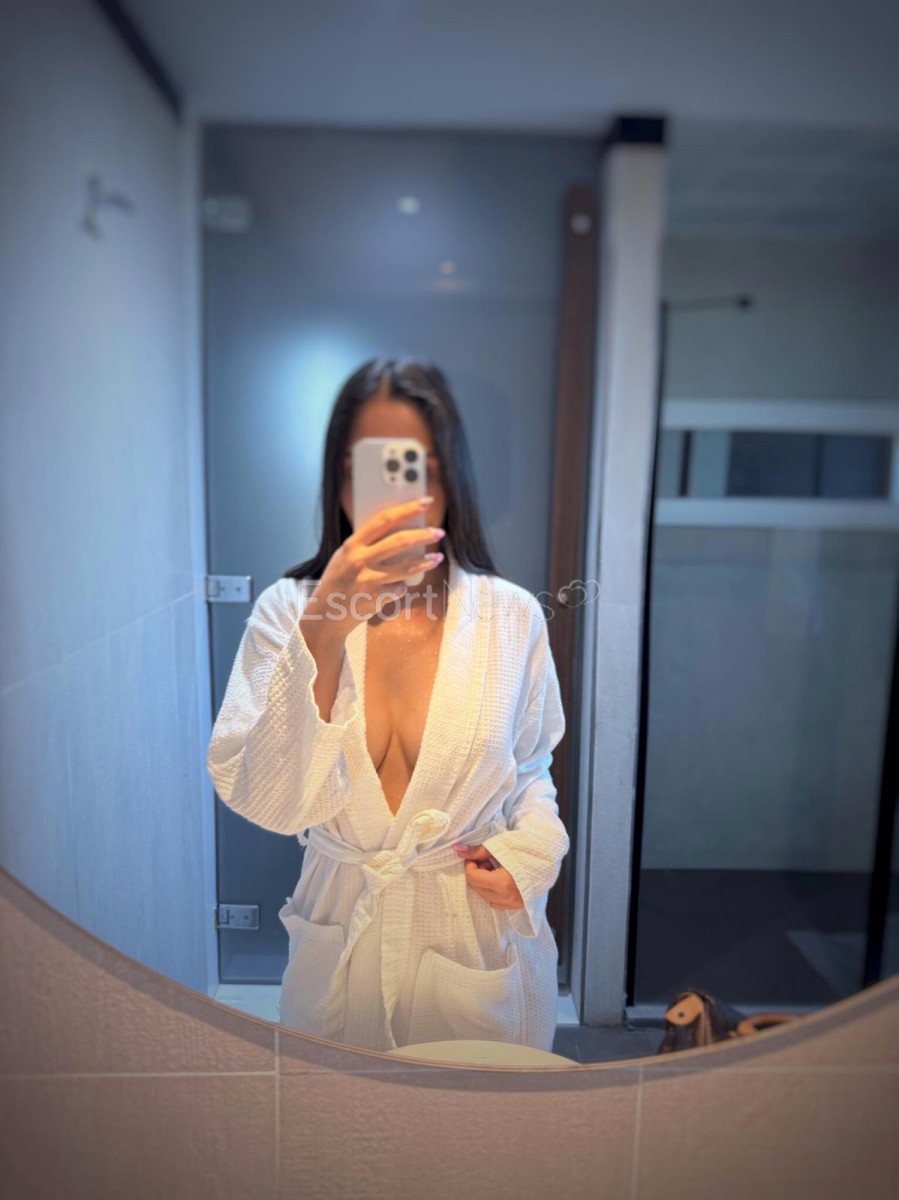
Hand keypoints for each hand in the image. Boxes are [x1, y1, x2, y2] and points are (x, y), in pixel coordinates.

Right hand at [302, 496, 445, 641]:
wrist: (324, 614)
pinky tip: (402, 586)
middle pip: (399, 541)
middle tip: (439, 532)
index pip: (384, 520)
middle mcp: (359, 559)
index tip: (425, 502)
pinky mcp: (375, 598)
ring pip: (406, 567)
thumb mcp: (345, 556)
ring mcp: (368, 579)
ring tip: (437, 558)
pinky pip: (400, 589)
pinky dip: (403, 587)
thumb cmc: (338, 581)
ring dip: (425, 562)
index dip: (407, 509)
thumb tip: (397, 530)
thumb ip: (366, 544)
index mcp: (353, 544)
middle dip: (423, 535)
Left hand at [453, 844, 524, 910]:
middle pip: (478, 889)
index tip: (476, 856)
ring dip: (485, 883)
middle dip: (478, 874)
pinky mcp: (519, 905)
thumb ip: (477, 851)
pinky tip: (501, 877)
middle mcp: (508, 898)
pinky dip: (494, 891)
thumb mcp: (499, 847)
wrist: (548, 854)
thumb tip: (457, 850)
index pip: (473, 878)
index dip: (470, 865)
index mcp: (503, 883)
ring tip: (495, 868)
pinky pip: (497, 902)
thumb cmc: (524, 847)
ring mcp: (515, 904)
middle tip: (487, 860)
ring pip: (486, 897)